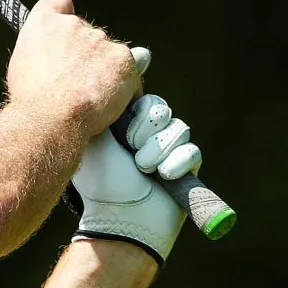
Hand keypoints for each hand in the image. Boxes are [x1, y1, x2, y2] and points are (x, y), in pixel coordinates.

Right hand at [6, 0, 141, 144]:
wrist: (51, 117)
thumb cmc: (31, 99)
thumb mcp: (21, 66)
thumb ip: (39, 52)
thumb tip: (51, 61)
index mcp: (44, 23)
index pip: (59, 2)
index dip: (64, 14)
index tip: (67, 30)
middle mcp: (73, 25)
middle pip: (88, 34)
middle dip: (87, 56)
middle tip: (78, 82)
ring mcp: (101, 40)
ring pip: (110, 55)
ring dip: (105, 71)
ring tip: (91, 97)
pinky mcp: (123, 60)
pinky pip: (129, 73)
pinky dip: (124, 88)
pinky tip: (109, 104)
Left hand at [70, 90, 201, 264]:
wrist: (121, 219)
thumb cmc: (101, 180)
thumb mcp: (95, 137)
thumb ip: (105, 102)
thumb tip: (123, 69)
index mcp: (126, 122)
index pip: (145, 97)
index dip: (138, 111)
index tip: (125, 132)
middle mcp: (148, 134)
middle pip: (162, 109)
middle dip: (145, 131)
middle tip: (130, 151)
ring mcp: (169, 150)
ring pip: (179, 129)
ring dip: (158, 150)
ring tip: (143, 169)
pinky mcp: (186, 167)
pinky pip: (192, 151)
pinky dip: (176, 164)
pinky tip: (163, 176)